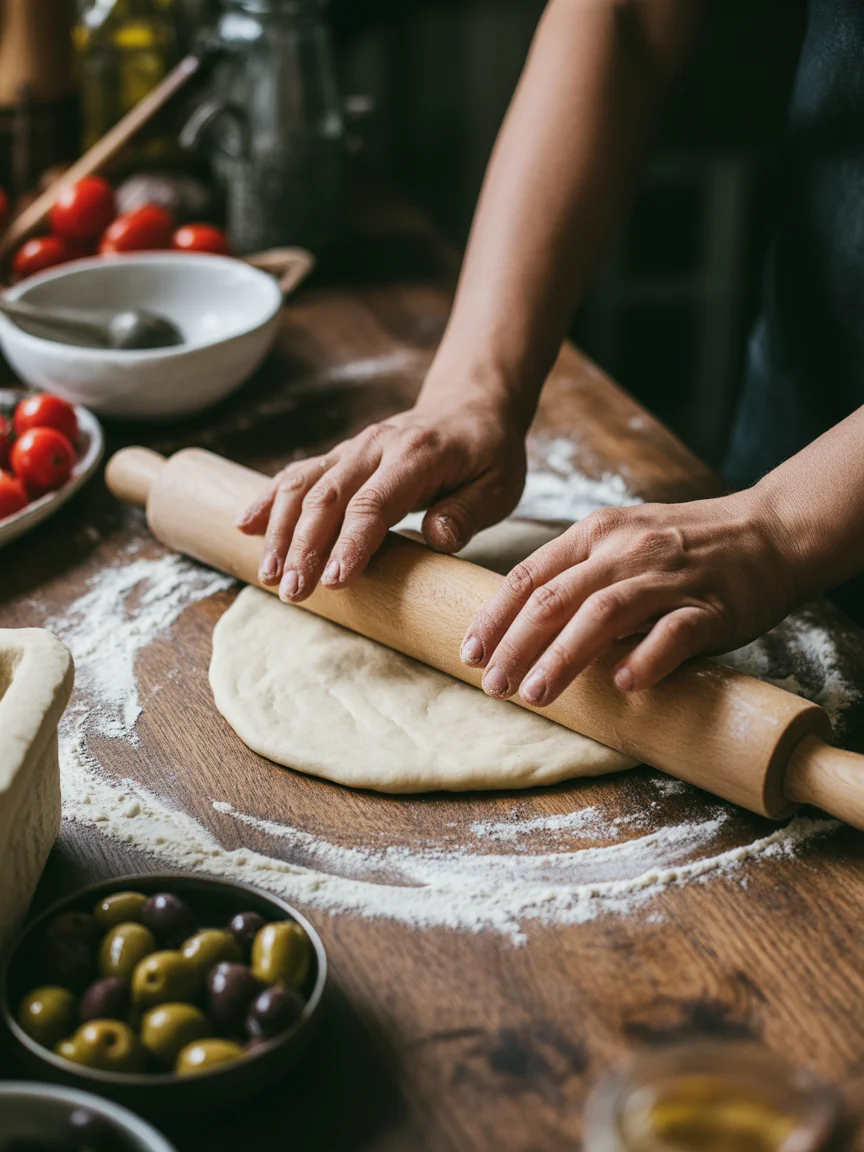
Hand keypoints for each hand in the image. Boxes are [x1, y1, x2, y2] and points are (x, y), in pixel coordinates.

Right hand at [237, 398, 527, 601]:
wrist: (470, 404)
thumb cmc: (488, 453)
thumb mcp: (499, 485)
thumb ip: (468, 513)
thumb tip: (437, 539)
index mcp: (417, 455)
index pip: (375, 502)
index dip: (351, 543)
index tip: (333, 581)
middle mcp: (377, 446)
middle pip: (328, 496)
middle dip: (304, 546)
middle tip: (293, 592)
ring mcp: (353, 448)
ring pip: (304, 484)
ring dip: (280, 530)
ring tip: (268, 576)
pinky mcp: (339, 455)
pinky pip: (297, 473)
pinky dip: (269, 499)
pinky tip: (246, 527)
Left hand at [460, 490, 801, 702]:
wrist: (769, 532)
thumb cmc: (684, 546)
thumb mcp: (621, 541)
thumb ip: (577, 575)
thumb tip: (522, 629)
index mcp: (595, 533)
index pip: (530, 576)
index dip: (495, 617)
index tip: (469, 655)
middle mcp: (626, 550)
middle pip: (556, 598)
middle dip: (517, 646)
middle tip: (493, 687)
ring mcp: (669, 577)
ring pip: (604, 614)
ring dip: (564, 657)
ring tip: (536, 695)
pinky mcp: (712, 606)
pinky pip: (675, 632)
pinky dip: (647, 657)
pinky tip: (624, 685)